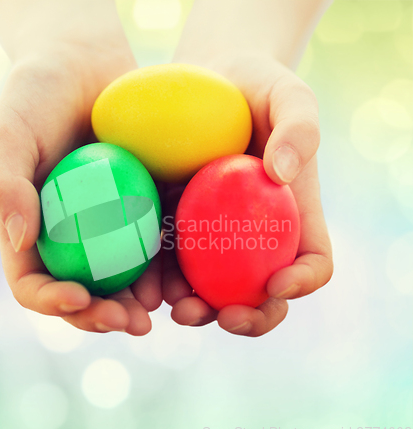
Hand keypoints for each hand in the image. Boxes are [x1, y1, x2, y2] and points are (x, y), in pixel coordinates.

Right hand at [0, 3, 162, 335]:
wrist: (89, 63)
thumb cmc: (42, 93)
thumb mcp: (12, 131)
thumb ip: (6, 184)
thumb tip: (19, 240)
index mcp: (34, 229)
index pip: (34, 282)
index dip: (52, 301)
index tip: (80, 298)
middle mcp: (71, 236)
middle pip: (83, 293)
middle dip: (104, 317)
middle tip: (134, 323)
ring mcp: (108, 226)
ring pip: (123, 279)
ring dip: (141, 302)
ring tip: (164, 309)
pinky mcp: (144, 208)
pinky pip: (155, 245)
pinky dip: (168, 266)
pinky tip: (186, 274)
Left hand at [162, 53, 333, 335]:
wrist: (207, 82)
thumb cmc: (255, 88)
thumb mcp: (288, 94)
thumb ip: (298, 127)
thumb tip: (281, 173)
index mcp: (291, 214)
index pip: (312, 260)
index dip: (303, 281)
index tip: (279, 283)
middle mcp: (255, 235)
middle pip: (262, 292)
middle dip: (248, 317)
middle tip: (223, 316)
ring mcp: (214, 235)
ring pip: (212, 289)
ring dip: (197, 309)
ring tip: (176, 308)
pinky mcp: (177, 225)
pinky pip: (170, 262)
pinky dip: (160, 280)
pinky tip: (145, 283)